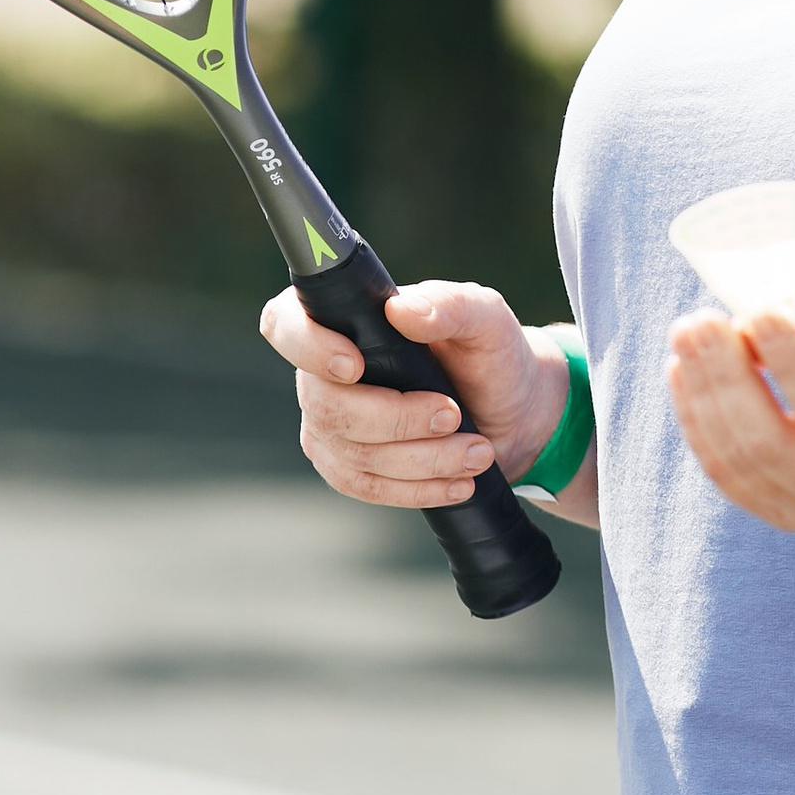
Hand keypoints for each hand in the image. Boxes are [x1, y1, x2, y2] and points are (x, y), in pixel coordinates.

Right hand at [259, 278, 568, 511]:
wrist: (509, 411)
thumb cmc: (489, 354)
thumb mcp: (486, 319)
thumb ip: (451, 305)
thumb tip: (402, 310)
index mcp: (344, 318)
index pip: (285, 323)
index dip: (307, 346)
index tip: (355, 365)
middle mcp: (322, 371)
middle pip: (328, 406)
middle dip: (397, 419)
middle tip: (453, 414)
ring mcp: (329, 422)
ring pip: (353, 454)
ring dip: (421, 460)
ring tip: (476, 451)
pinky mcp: (345, 465)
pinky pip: (365, 486)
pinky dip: (416, 489)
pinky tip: (456, 483)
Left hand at [666, 275, 794, 536]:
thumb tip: (781, 285)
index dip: (789, 366)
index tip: (756, 311)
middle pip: (772, 447)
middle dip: (726, 379)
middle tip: (700, 320)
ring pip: (741, 466)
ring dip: (702, 398)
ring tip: (688, 335)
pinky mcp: (788, 513)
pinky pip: (729, 478)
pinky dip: (698, 426)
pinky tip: (684, 374)